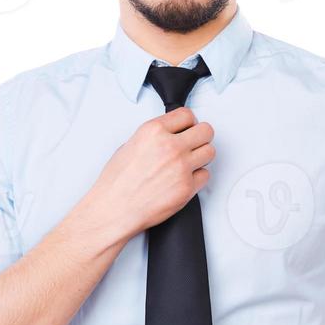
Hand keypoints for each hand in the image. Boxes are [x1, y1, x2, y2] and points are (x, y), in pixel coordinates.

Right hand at [91, 107, 214, 239]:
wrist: (115, 209)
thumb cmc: (117, 182)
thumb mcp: (129, 145)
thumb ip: (154, 137)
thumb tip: (170, 134)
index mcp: (153, 131)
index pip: (187, 115)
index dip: (189, 122)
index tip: (187, 129)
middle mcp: (170, 146)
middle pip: (206, 131)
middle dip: (201, 137)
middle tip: (193, 144)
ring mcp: (181, 167)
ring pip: (210, 152)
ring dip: (201, 156)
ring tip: (188, 163)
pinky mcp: (187, 187)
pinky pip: (205, 175)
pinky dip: (197, 177)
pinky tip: (183, 180)